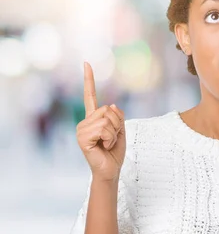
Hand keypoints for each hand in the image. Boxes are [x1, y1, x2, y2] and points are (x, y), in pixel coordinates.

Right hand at [76, 62, 125, 181]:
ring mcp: (82, 129)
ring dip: (114, 133)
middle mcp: (85, 121)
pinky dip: (110, 138)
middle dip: (117, 124)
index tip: (87, 63)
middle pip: (108, 109)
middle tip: (112, 138)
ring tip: (107, 143)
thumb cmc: (114, 151)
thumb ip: (118, 116)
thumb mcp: (121, 129)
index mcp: (93, 117)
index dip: (89, 79)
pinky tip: (103, 147)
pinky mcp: (82, 137)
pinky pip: (104, 129)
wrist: (110, 169)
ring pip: (107, 119)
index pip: (90, 95)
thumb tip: (112, 106)